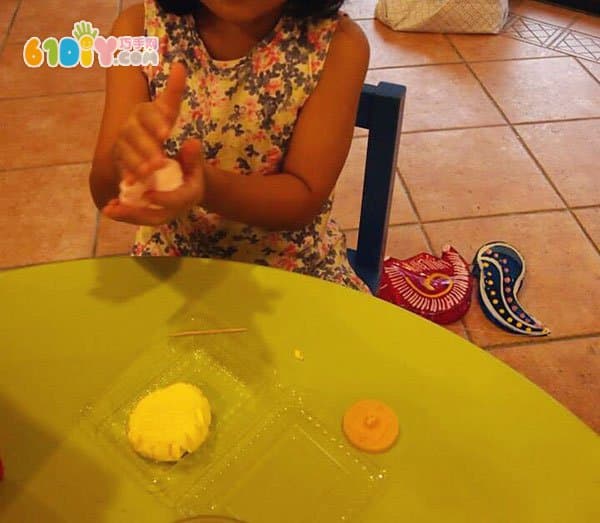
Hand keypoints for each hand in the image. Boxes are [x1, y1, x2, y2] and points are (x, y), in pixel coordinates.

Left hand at [103, 139, 205, 225]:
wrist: (192, 182)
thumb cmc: (191, 167)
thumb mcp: (193, 159)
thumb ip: (192, 153)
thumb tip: (192, 143)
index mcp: (190, 196)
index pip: (178, 201)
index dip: (164, 199)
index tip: (148, 195)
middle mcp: (177, 209)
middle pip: (157, 217)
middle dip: (136, 214)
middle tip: (116, 208)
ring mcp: (165, 213)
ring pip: (145, 219)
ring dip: (126, 216)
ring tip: (107, 209)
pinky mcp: (154, 213)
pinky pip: (139, 216)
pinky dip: (124, 213)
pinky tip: (109, 206)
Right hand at [112, 61, 186, 179]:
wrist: (146, 144)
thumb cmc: (158, 125)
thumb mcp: (168, 110)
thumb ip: (173, 90)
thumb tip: (179, 65)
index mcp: (143, 112)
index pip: (148, 113)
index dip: (156, 122)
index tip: (168, 133)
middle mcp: (129, 125)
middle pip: (134, 134)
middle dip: (147, 146)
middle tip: (160, 160)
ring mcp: (122, 143)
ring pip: (126, 152)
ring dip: (137, 162)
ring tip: (151, 173)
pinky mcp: (118, 160)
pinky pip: (121, 167)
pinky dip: (127, 174)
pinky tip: (134, 182)